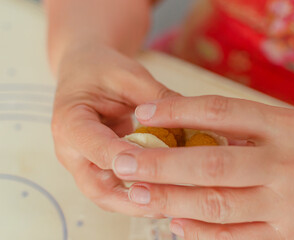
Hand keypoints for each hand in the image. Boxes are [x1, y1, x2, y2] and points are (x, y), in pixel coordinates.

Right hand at [51, 43, 176, 215]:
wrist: (84, 72)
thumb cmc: (102, 70)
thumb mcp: (129, 75)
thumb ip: (156, 97)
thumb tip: (192, 121)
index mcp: (70, 121)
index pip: (96, 148)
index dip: (126, 159)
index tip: (156, 165)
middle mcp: (71, 150)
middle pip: (97, 188)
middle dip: (133, 199)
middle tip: (169, 201)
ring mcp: (83, 162)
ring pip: (107, 195)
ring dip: (138, 203)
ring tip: (173, 203)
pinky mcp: (97, 167)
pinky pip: (116, 187)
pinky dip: (139, 193)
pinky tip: (166, 193)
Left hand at [113, 96, 293, 239]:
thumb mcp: (291, 127)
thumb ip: (244, 130)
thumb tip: (185, 133)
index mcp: (288, 127)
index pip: (222, 112)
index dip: (177, 111)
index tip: (144, 112)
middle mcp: (288, 165)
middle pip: (211, 163)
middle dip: (160, 163)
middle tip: (123, 161)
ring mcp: (288, 206)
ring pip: (216, 204)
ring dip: (170, 200)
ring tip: (135, 193)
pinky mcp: (287, 238)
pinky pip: (233, 236)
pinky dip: (198, 231)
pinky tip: (172, 222)